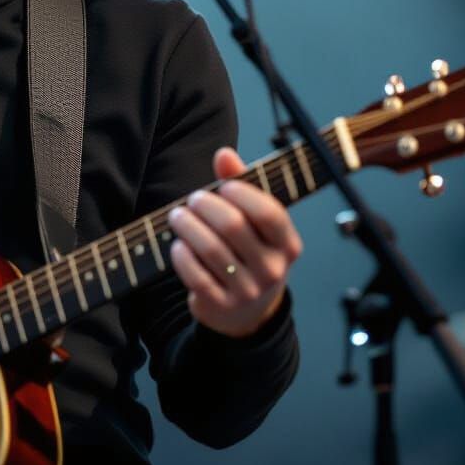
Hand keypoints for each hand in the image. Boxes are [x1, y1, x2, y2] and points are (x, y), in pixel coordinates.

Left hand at [167, 147, 302, 337]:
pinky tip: (179, 244)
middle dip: (205, 206)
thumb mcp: (253, 220)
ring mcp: (248, 290)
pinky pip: (195, 275)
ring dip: (187, 226)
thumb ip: (240, 183)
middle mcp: (272, 269)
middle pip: (233, 226)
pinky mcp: (221, 304)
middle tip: (192, 200)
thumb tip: (224, 154)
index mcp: (287, 244)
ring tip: (178, 216)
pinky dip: (182, 255)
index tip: (223, 187)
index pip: (269, 213)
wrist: (247, 311)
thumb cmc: (248, 252)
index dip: (242, 193)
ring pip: (210, 249)